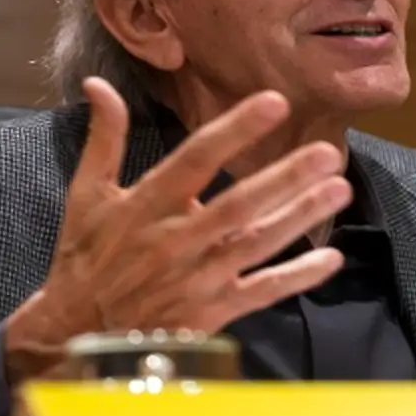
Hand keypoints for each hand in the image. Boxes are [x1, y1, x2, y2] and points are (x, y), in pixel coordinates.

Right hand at [3, 77, 351, 381]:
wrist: (76, 332)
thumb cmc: (86, 258)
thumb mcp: (86, 196)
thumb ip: (104, 139)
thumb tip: (98, 83)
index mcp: (147, 205)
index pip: (196, 159)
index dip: (236, 130)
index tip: (275, 102)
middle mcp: (176, 239)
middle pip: (238, 204)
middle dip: (285, 178)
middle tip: (326, 153)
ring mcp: (197, 278)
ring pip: (256, 244)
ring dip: (300, 217)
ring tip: (340, 190)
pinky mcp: (211, 311)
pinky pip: (261, 292)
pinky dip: (296, 277)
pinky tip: (331, 258)